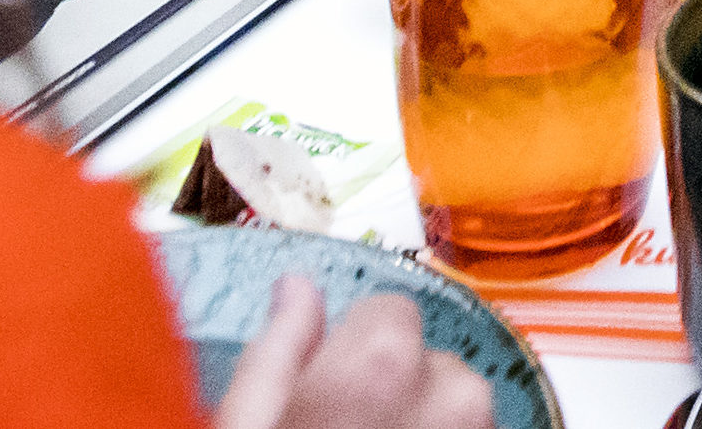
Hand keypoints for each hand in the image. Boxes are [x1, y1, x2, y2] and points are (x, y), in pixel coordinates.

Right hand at [213, 277, 493, 428]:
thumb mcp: (247, 421)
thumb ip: (277, 350)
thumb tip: (296, 287)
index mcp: (385, 362)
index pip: (388, 311)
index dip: (352, 350)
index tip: (327, 388)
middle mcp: (454, 391)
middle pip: (425, 360)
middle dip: (392, 389)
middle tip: (347, 427)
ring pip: (454, 407)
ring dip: (423, 423)